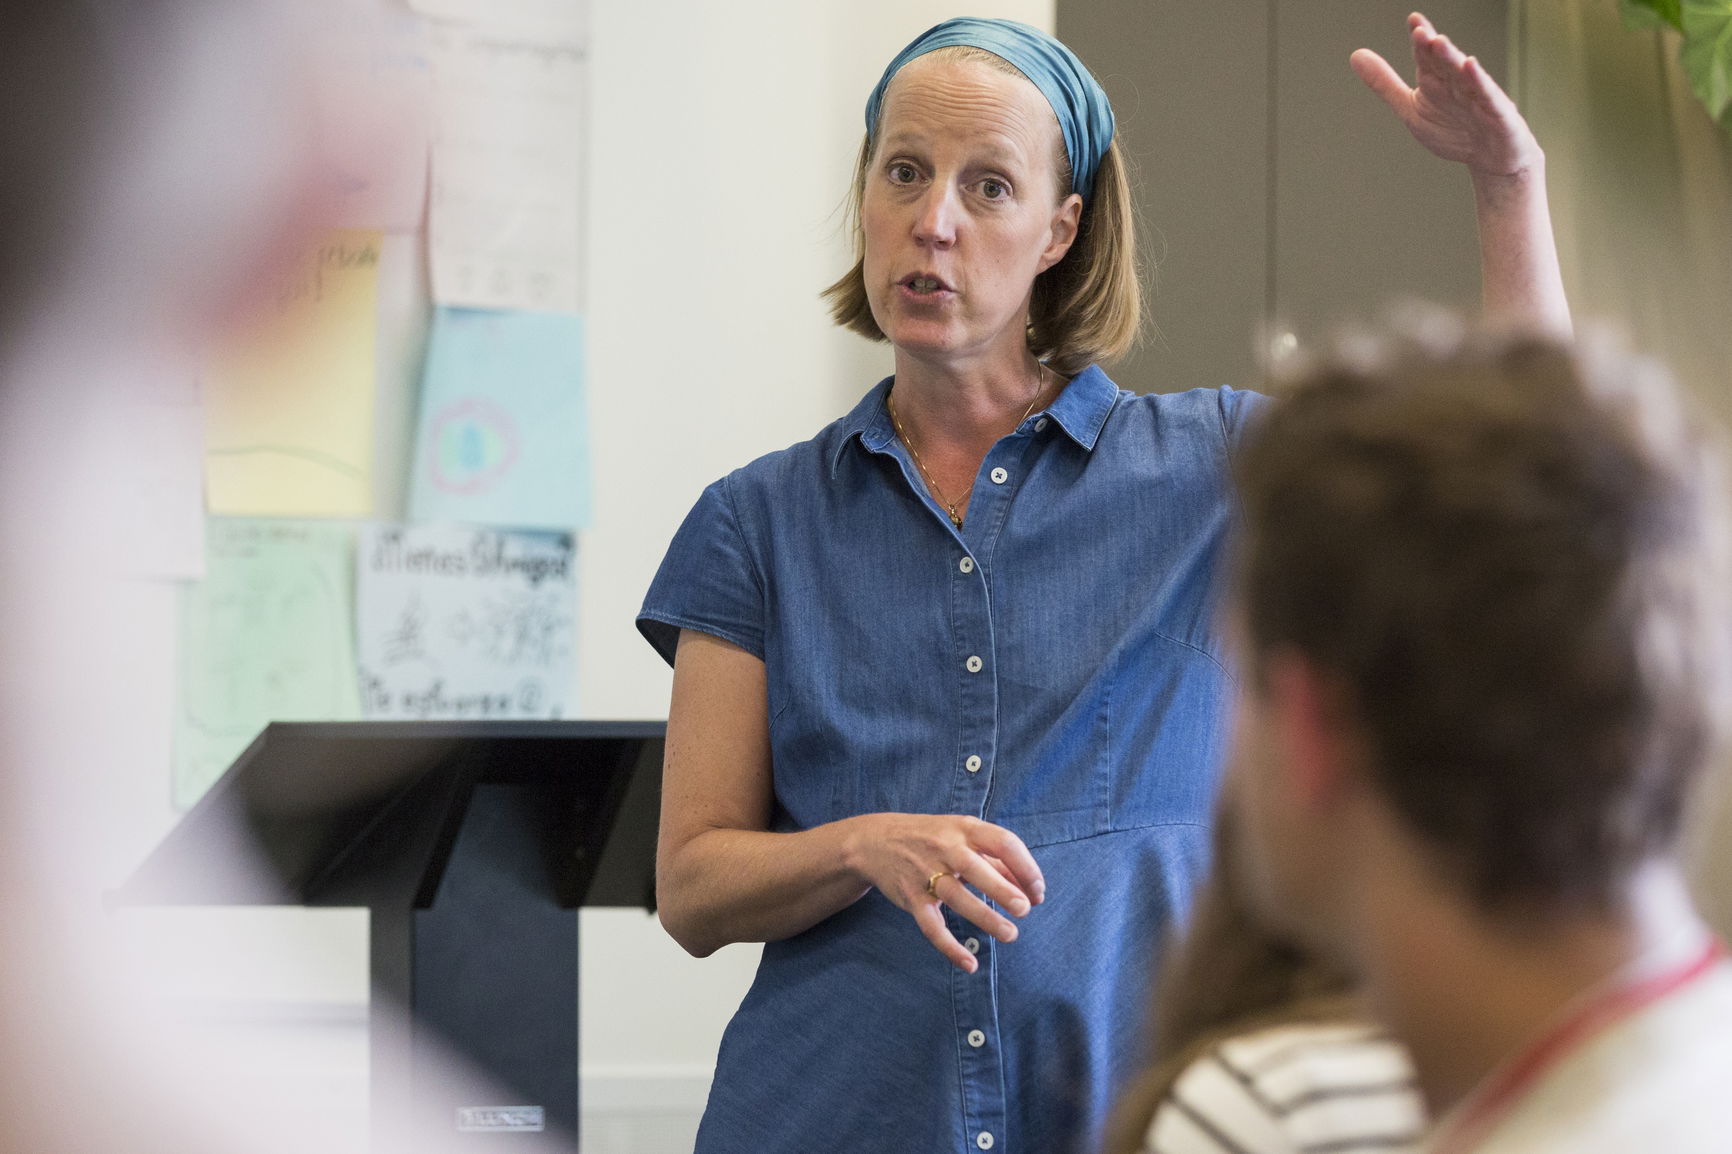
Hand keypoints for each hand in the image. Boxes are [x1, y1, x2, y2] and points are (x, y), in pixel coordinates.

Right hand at [843, 813, 1044, 972]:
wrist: (875, 841)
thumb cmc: (932, 838)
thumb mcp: (963, 836)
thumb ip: (996, 859)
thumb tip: (1031, 888)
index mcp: (965, 829)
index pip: (1003, 842)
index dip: (1025, 867)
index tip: (1038, 891)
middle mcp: (945, 848)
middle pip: (977, 868)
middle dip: (1003, 890)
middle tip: (1024, 910)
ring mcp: (925, 873)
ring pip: (956, 897)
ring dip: (985, 917)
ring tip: (1010, 934)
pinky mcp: (911, 898)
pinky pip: (931, 926)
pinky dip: (949, 948)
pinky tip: (969, 964)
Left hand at [1351, 12, 1540, 177]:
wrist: (1491, 157)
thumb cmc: (1453, 130)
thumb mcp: (1410, 108)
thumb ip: (1385, 84)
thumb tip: (1355, 55)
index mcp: (1436, 81)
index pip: (1426, 56)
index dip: (1420, 39)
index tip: (1412, 20)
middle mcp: (1457, 84)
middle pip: (1443, 63)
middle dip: (1431, 48)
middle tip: (1419, 32)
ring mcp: (1478, 97)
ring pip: (1463, 75)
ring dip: (1451, 59)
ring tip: (1438, 42)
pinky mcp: (1497, 113)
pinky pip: (1486, 96)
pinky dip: (1479, 83)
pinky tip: (1470, 66)